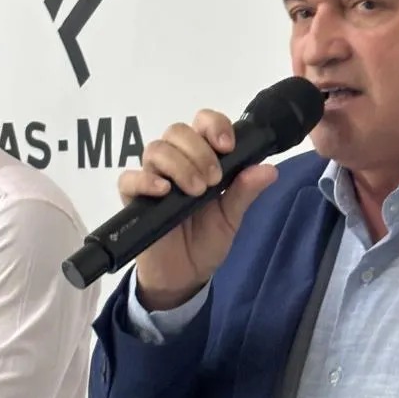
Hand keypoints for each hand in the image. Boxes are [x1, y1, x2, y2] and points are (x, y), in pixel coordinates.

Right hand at [118, 110, 277, 309]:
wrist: (185, 275)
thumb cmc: (207, 240)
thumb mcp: (232, 217)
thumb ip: (246, 191)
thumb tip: (269, 170)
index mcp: (202, 158)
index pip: (203, 122)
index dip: (214, 125)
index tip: (227, 146)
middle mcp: (176, 162)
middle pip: (177, 131)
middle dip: (199, 151)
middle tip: (213, 180)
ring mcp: (153, 177)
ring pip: (156, 149)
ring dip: (179, 165)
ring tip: (195, 191)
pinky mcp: (133, 198)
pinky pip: (129, 178)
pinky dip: (145, 180)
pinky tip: (164, 191)